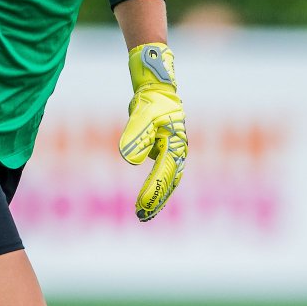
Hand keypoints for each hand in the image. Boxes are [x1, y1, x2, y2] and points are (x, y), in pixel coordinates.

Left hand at [118, 43, 186, 220]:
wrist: (157, 89)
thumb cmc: (153, 100)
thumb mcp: (142, 115)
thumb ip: (136, 135)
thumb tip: (129, 159)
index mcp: (175, 145)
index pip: (163, 173)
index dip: (153, 190)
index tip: (140, 205)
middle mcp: (177, 152)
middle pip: (169, 182)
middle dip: (156, 199)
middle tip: (141, 216)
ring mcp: (172, 152)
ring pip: (167, 181)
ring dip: (157, 197)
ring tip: (143, 213)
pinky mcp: (165, 152)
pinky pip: (162, 174)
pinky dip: (155, 187)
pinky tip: (146, 200)